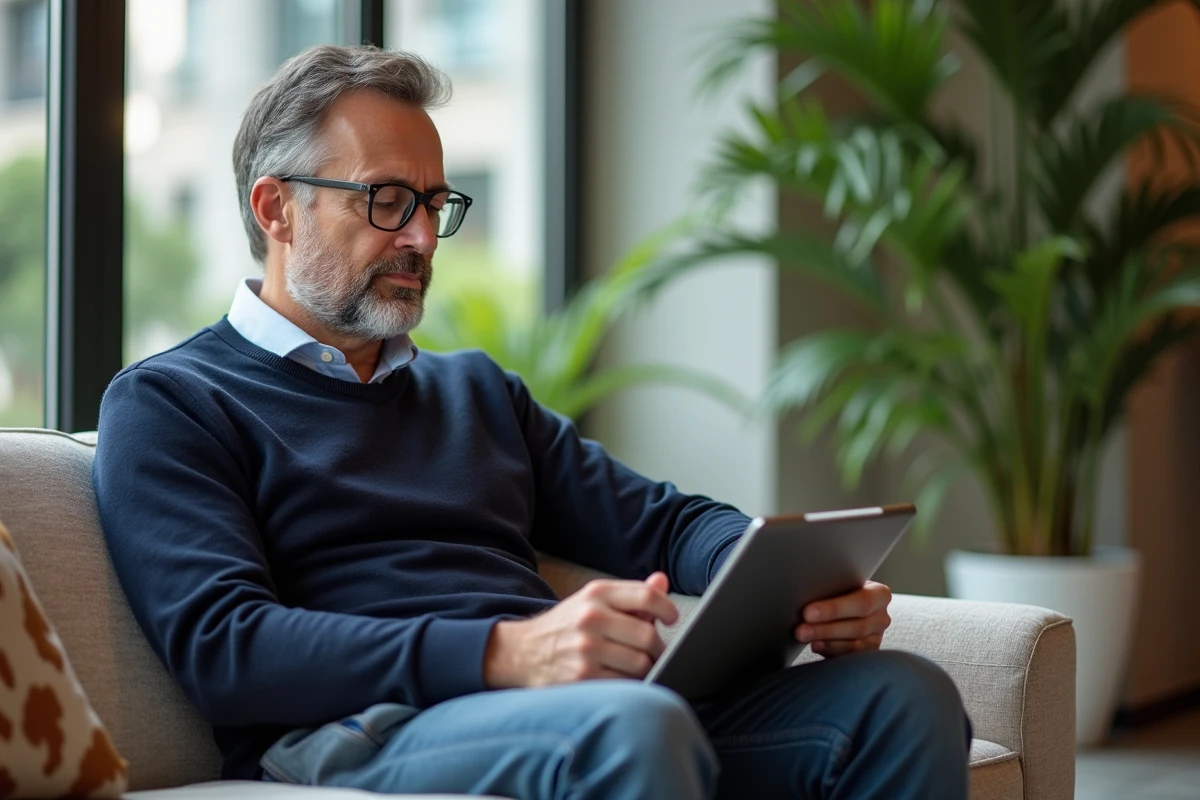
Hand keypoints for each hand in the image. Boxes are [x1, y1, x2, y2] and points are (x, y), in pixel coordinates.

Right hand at [484, 572, 677, 687]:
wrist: (522, 652)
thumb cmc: (567, 626)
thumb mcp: (593, 601)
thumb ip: (631, 595)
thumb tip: (662, 581)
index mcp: (596, 594)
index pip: (646, 596)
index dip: (667, 609)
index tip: (672, 618)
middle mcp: (590, 618)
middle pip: (648, 635)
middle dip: (659, 647)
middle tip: (655, 651)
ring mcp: (585, 649)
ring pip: (640, 664)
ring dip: (646, 668)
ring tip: (638, 665)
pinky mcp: (581, 677)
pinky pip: (625, 684)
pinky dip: (630, 684)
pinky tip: (623, 679)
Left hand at [795, 580, 891, 656]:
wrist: (847, 603)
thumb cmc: (841, 589)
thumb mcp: (841, 583)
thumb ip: (832, 588)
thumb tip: (807, 593)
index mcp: (880, 594)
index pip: (861, 602)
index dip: (834, 609)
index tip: (808, 612)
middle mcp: (882, 617)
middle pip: (857, 626)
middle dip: (825, 628)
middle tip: (800, 629)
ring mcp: (877, 637)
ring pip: (854, 644)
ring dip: (826, 641)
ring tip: (804, 637)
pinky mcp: (868, 652)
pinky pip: (851, 656)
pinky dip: (831, 651)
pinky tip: (815, 646)